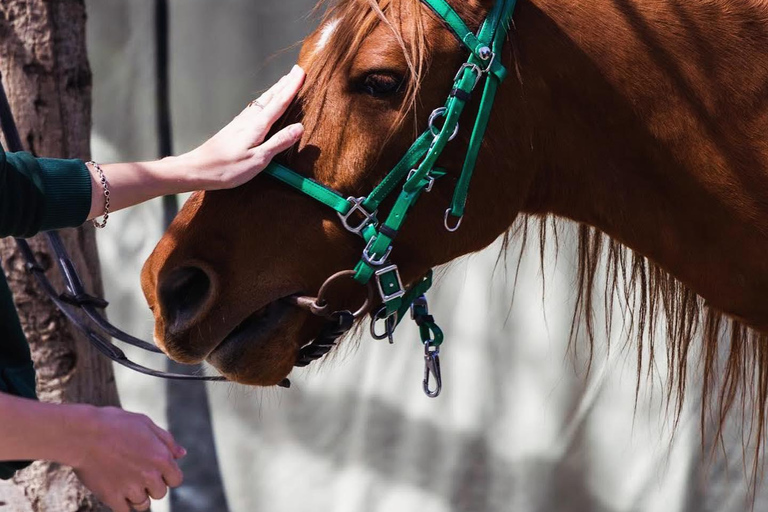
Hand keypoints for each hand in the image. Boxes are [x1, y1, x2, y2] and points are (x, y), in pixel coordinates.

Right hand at [65, 406, 184, 511]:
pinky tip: (116, 491)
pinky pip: (125, 511)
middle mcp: (150, 475)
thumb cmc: (115, 424)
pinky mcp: (112, 497)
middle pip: (160, 493)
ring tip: (124, 479)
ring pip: (143, 504)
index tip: (155, 470)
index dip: (168, 475)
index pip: (176, 480)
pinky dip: (122, 504)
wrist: (83, 434)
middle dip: (151, 485)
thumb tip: (181, 454)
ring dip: (136, 495)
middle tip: (136, 471)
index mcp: (162, 458)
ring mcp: (131, 488)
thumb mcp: (145, 424)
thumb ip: (167, 441)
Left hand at [184, 64, 305, 189]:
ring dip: (276, 90)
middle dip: (285, 83)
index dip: (292, 88)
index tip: (302, 73)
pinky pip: (256, 108)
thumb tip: (299, 127)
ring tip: (284, 81)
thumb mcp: (258, 159)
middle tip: (297, 70)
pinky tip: (264, 103)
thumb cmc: (228, 168)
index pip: (279, 102)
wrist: (198, 168)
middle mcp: (249, 119)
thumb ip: (279, 142)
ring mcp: (241, 122)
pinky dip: (265, 101)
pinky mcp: (235, 128)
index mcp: (257, 126)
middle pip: (271, 97)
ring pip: (263, 101)